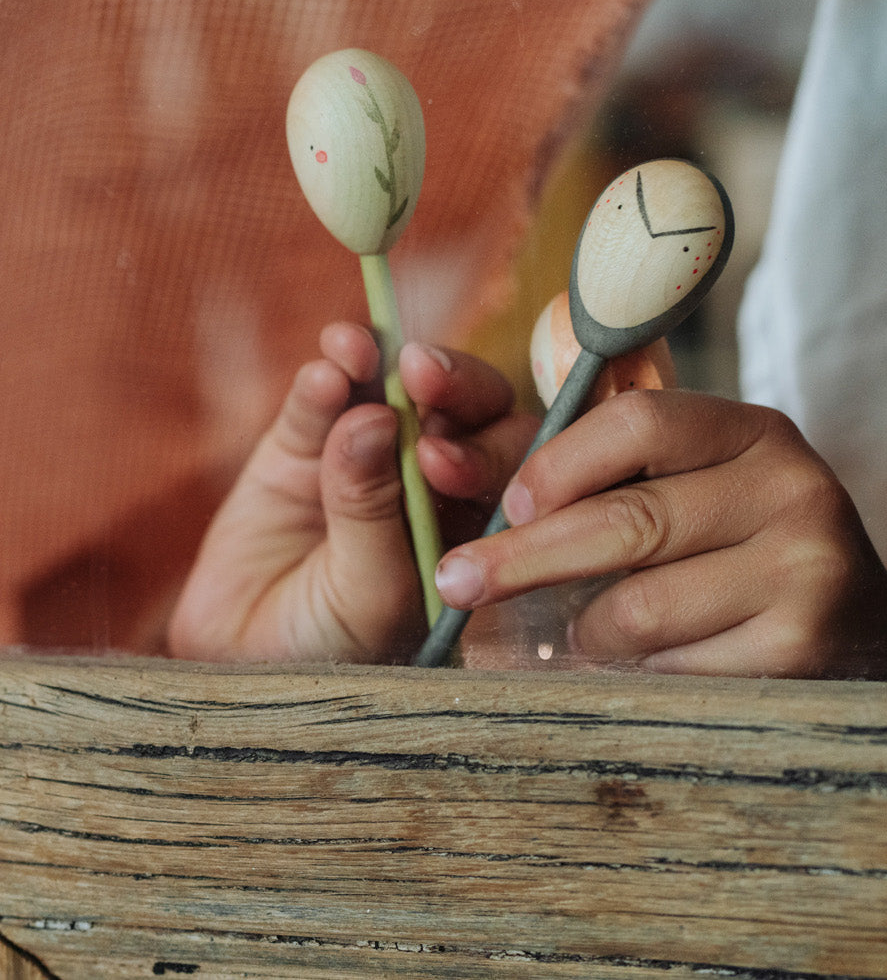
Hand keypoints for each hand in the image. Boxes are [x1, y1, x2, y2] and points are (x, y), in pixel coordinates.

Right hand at [167, 322, 534, 662]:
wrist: (241, 671)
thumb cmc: (333, 652)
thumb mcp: (369, 594)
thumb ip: (373, 509)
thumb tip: (374, 416)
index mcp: (477, 518)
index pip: (508, 462)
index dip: (484, 448)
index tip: (438, 459)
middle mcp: (434, 475)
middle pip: (464, 408)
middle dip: (449, 385)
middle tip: (419, 374)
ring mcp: (367, 450)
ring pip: (390, 387)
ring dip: (381, 359)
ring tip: (357, 351)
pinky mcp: (299, 442)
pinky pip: (318, 399)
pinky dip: (323, 380)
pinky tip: (324, 372)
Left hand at [432, 389, 886, 679]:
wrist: (865, 639)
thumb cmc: (747, 554)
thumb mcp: (704, 487)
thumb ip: (620, 468)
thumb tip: (485, 482)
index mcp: (756, 432)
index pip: (639, 420)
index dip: (558, 463)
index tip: (506, 505)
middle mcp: (792, 488)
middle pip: (628, 519)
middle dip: (522, 557)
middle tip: (456, 583)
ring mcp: (805, 569)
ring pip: (638, 608)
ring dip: (582, 634)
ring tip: (574, 638)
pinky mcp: (801, 650)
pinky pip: (672, 671)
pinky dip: (631, 678)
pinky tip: (629, 675)